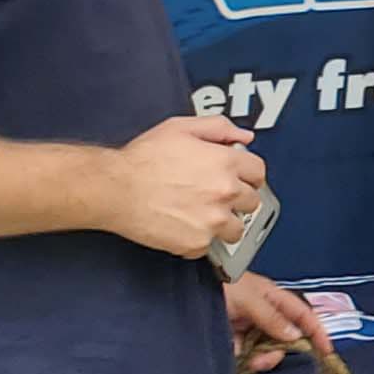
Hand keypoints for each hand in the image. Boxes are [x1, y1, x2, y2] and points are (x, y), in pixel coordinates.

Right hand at [110, 113, 264, 258]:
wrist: (115, 189)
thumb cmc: (142, 159)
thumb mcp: (180, 128)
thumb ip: (218, 128)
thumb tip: (243, 137)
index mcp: (225, 163)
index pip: (258, 172)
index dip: (248, 174)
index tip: (239, 178)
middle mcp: (225, 192)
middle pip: (252, 201)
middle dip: (237, 199)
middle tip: (215, 196)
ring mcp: (213, 220)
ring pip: (236, 228)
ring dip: (224, 223)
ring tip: (201, 214)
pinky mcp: (198, 243)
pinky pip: (210, 245)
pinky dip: (199, 239)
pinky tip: (183, 224)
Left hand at [224, 271, 326, 372]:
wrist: (186, 289)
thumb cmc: (219, 282)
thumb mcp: (249, 298)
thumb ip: (272, 317)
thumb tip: (294, 335)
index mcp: (274, 297)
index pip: (304, 315)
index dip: (318, 331)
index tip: (327, 351)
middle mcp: (265, 313)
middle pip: (286, 338)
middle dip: (277, 352)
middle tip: (263, 359)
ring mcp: (249, 326)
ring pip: (266, 349)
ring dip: (259, 357)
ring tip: (244, 356)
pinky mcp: (234, 338)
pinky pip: (247, 353)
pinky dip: (243, 357)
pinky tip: (233, 353)